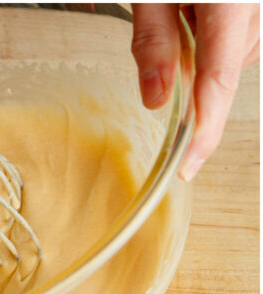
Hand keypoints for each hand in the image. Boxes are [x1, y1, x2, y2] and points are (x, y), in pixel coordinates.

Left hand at [131, 4, 258, 179]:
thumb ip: (153, 39)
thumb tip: (155, 99)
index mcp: (231, 4)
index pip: (218, 81)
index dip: (203, 130)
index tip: (187, 165)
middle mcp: (258, 8)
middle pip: (225, 70)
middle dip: (191, 73)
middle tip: (160, 32)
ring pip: (234, 57)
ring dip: (205, 52)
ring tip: (181, 8)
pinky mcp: (258, 8)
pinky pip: (242, 39)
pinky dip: (217, 38)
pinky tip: (197, 11)